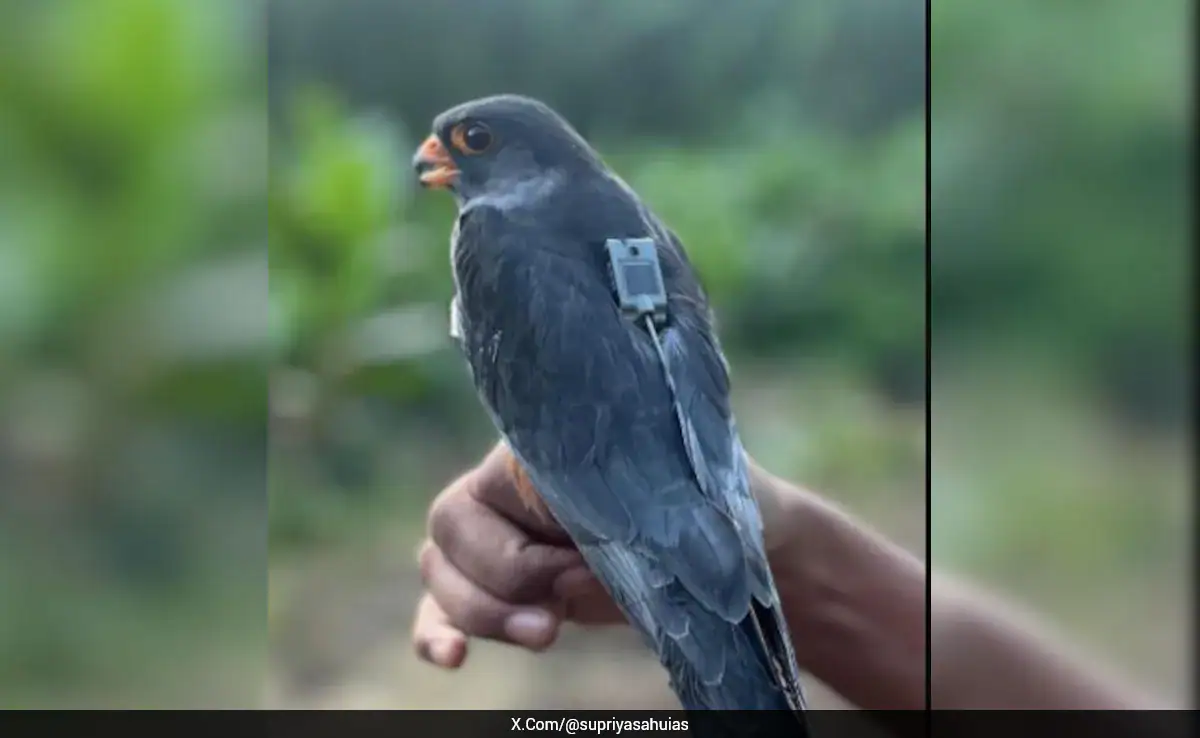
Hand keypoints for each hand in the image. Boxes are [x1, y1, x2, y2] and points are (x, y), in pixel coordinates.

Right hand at [411, 443, 797, 667]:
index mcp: (548, 448)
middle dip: (504, 581)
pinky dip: (438, 631)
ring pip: (440, 568)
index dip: (525, 545)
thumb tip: (579, 572)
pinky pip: (444, 606)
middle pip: (451, 529)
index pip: (486, 487)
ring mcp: (501, 535)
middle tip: (566, 607)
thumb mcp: (685, 507)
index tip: (581, 567)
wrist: (730, 550)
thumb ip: (636, 525)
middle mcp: (511, 484)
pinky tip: (452, 661)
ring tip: (546, 636)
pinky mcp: (506, 588)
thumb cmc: (711, 512)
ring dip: (480, 613)